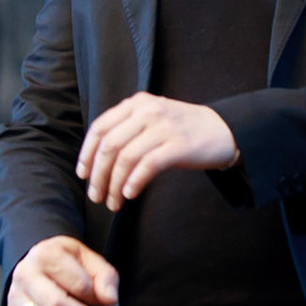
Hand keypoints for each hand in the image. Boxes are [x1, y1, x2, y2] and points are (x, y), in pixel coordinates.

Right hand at [8, 235, 119, 305]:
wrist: (37, 262)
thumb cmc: (66, 261)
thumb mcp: (89, 259)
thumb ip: (105, 278)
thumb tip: (109, 300)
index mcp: (47, 255)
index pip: (77, 284)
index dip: (97, 300)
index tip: (109, 305)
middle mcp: (26, 274)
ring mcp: (16, 296)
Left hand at [77, 91, 239, 211]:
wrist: (223, 129)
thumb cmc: (181, 129)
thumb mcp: (151, 116)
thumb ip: (127, 128)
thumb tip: (96, 159)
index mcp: (136, 103)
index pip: (100, 128)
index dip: (87, 153)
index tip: (83, 174)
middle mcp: (148, 111)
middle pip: (110, 145)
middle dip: (98, 175)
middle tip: (95, 196)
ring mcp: (164, 127)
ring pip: (126, 158)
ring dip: (114, 185)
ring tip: (113, 202)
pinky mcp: (179, 145)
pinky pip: (148, 165)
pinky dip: (134, 182)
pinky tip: (130, 194)